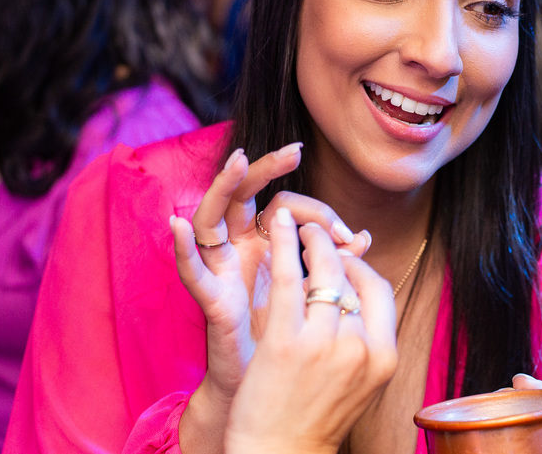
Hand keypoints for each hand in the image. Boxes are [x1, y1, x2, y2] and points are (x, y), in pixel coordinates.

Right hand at [169, 144, 370, 450]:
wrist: (274, 389)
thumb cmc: (296, 336)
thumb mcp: (321, 293)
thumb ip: (337, 265)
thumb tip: (364, 239)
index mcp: (269, 243)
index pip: (291, 208)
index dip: (323, 216)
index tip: (353, 239)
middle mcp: (242, 248)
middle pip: (246, 195)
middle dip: (267, 168)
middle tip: (294, 151)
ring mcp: (223, 269)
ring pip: (212, 216)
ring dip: (223, 186)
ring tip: (239, 160)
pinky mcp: (212, 297)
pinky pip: (190, 270)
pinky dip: (181, 248)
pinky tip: (177, 224)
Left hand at [224, 209, 397, 453]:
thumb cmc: (312, 418)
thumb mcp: (355, 380)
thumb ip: (362, 335)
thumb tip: (362, 292)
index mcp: (383, 357)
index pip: (380, 290)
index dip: (358, 266)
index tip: (338, 259)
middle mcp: (360, 348)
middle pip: (353, 277)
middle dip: (332, 248)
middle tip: (314, 234)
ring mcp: (324, 344)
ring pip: (324, 272)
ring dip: (310, 239)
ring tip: (295, 225)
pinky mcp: (286, 341)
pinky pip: (288, 277)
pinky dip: (283, 242)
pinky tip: (277, 221)